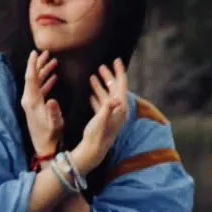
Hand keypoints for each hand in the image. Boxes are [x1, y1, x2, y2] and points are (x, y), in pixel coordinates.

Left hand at [21, 50, 63, 156]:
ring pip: (37, 82)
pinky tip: (53, 77)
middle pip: (33, 77)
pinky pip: (40, 89)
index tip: (35, 52)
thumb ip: (54, 112)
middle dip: (39, 64)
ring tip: (53, 61)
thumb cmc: (51, 136)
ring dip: (44, 71)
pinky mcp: (36, 107)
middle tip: (46, 53)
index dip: (33, 64)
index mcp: (32, 101)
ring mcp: (32, 103)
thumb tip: (52, 99)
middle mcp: (29, 100)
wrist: (45, 147)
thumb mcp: (55, 124)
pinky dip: (46, 81)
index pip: (31, 78)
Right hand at [75, 59, 128, 173]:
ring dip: (100, 85)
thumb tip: (114, 98)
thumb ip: (107, 108)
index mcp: (120, 108)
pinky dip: (96, 96)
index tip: (116, 60)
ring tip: (93, 75)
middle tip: (102, 66)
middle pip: (114, 89)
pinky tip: (89, 92)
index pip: (121, 86)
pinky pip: (100, 104)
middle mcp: (117, 110)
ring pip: (106, 95)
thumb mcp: (101, 120)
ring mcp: (110, 115)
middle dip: (109, 77)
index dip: (119, 72)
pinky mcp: (103, 119)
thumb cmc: (97, 136)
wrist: (93, 151)